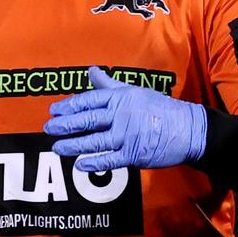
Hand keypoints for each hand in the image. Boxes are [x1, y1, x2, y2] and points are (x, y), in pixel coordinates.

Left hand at [45, 66, 206, 171]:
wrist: (189, 129)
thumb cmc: (158, 108)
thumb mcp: (133, 91)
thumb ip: (108, 85)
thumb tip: (91, 71)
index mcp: (120, 98)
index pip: (88, 101)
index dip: (69, 106)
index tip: (53, 111)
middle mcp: (122, 115)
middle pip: (87, 120)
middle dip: (65, 125)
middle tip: (48, 128)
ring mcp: (127, 135)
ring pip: (94, 141)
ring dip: (73, 145)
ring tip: (57, 147)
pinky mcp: (134, 154)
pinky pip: (110, 159)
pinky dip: (94, 164)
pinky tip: (79, 165)